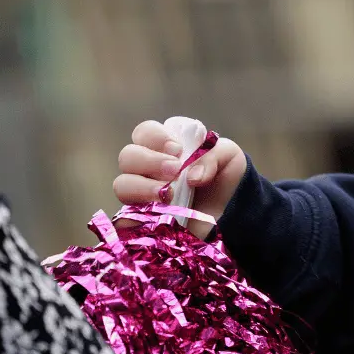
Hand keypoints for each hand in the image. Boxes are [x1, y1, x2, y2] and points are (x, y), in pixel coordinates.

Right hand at [113, 120, 247, 237]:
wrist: (231, 212)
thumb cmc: (225, 178)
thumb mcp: (229, 157)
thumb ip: (214, 156)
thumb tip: (192, 177)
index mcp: (164, 147)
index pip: (144, 132)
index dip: (155, 137)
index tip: (177, 150)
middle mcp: (147, 168)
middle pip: (127, 156)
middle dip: (149, 161)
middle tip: (175, 171)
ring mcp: (142, 195)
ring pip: (121, 185)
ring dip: (142, 187)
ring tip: (169, 195)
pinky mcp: (141, 222)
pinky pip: (123, 220)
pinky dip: (134, 217)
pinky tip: (157, 217)